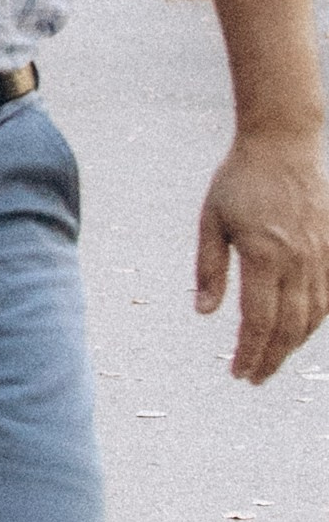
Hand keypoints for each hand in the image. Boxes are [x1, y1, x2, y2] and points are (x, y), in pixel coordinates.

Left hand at [194, 126, 328, 383]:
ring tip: (272, 360)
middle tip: (253, 378)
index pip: (258, 321)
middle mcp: (298, 260)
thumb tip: (204, 312)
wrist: (285, 143)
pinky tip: (298, 332)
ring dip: (293, 345)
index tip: (238, 373)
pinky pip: (328, 296)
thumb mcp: (212, 220)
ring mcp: (320, 255)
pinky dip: (314, 321)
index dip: (249, 353)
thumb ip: (209, 268)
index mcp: (264, 255)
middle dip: (271, 358)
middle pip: (288, 327)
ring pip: (313, 316)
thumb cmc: (241, 179)